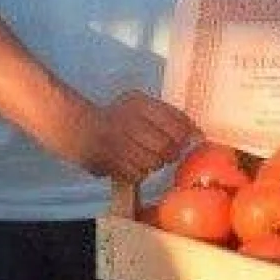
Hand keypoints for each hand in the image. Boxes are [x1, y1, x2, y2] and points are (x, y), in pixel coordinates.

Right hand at [78, 91, 197, 183]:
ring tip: (143, 152)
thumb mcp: (140, 104)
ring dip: (154, 162)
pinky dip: (139, 171)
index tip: (185, 139)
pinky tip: (131, 160)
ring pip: (154, 163)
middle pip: (167, 148)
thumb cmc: (118, 117)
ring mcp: (117, 144)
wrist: (80, 129)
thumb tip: (199, 134)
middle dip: (170, 152)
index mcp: (138, 104)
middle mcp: (127, 122)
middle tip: (163, 149)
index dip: (185, 135)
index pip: (177, 124)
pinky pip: (138, 174)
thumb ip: (171, 115)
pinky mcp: (110, 163)